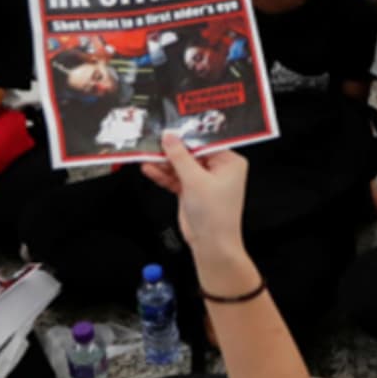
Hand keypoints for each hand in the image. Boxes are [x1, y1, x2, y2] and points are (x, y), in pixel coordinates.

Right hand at [140, 130, 248, 257]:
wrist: (211, 245)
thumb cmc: (215, 216)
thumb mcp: (195, 180)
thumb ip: (180, 156)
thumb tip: (169, 137)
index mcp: (230, 162)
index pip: (204, 143)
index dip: (185, 138)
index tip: (168, 132)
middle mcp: (218, 170)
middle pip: (190, 153)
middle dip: (171, 152)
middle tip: (153, 143)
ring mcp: (204, 181)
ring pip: (180, 166)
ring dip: (164, 163)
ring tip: (146, 156)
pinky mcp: (191, 191)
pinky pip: (176, 178)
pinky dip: (163, 175)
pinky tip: (150, 169)